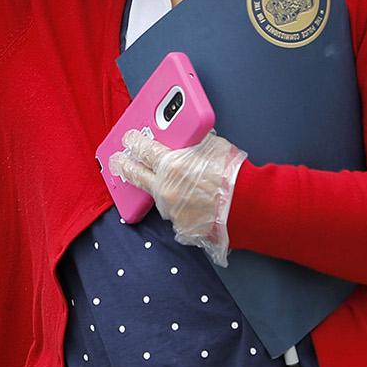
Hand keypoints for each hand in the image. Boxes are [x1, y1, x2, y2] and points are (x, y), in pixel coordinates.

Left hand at [109, 128, 246, 264]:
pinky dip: (181, 206)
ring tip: (167, 181)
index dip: (132, 142)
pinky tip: (193, 201)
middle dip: (124, 166)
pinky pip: (176, 213)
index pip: (141, 149)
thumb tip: (185, 138)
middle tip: (117, 160)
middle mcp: (165, 190)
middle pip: (135, 175)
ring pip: (158, 196)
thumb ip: (192, 142)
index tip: (127, 139)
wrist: (249, 206)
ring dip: (159, 188)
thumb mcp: (211, 146)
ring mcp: (171, 211)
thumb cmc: (233, 174)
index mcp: (170, 165)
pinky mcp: (182, 228)